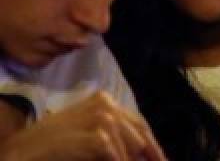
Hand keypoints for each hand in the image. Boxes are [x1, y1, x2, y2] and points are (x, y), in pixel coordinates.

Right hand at [0, 92, 165, 160]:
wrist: (22, 150)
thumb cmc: (54, 145)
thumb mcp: (87, 135)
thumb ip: (113, 138)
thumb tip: (142, 152)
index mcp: (105, 100)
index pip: (138, 123)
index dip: (152, 145)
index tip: (162, 160)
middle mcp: (106, 103)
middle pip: (139, 134)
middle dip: (149, 154)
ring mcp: (101, 116)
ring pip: (130, 146)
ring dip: (131, 160)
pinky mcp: (95, 134)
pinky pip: (114, 154)